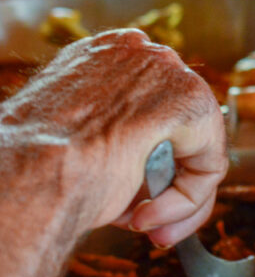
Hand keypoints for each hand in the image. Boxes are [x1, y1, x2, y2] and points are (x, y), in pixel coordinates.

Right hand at [2, 29, 227, 245]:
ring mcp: (162, 70)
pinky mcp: (186, 101)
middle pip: (181, 128)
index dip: (146, 162)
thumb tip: (149, 162)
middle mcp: (134, 52)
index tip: (129, 197)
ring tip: (145, 224)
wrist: (25, 180)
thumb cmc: (32, 169)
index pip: (153, 108)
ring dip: (177, 199)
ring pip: (199, 148)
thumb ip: (117, 135)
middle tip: (145, 220)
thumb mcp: (73, 139)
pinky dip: (185, 201)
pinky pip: (207, 163)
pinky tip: (145, 217)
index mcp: (102, 56)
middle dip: (167, 184)